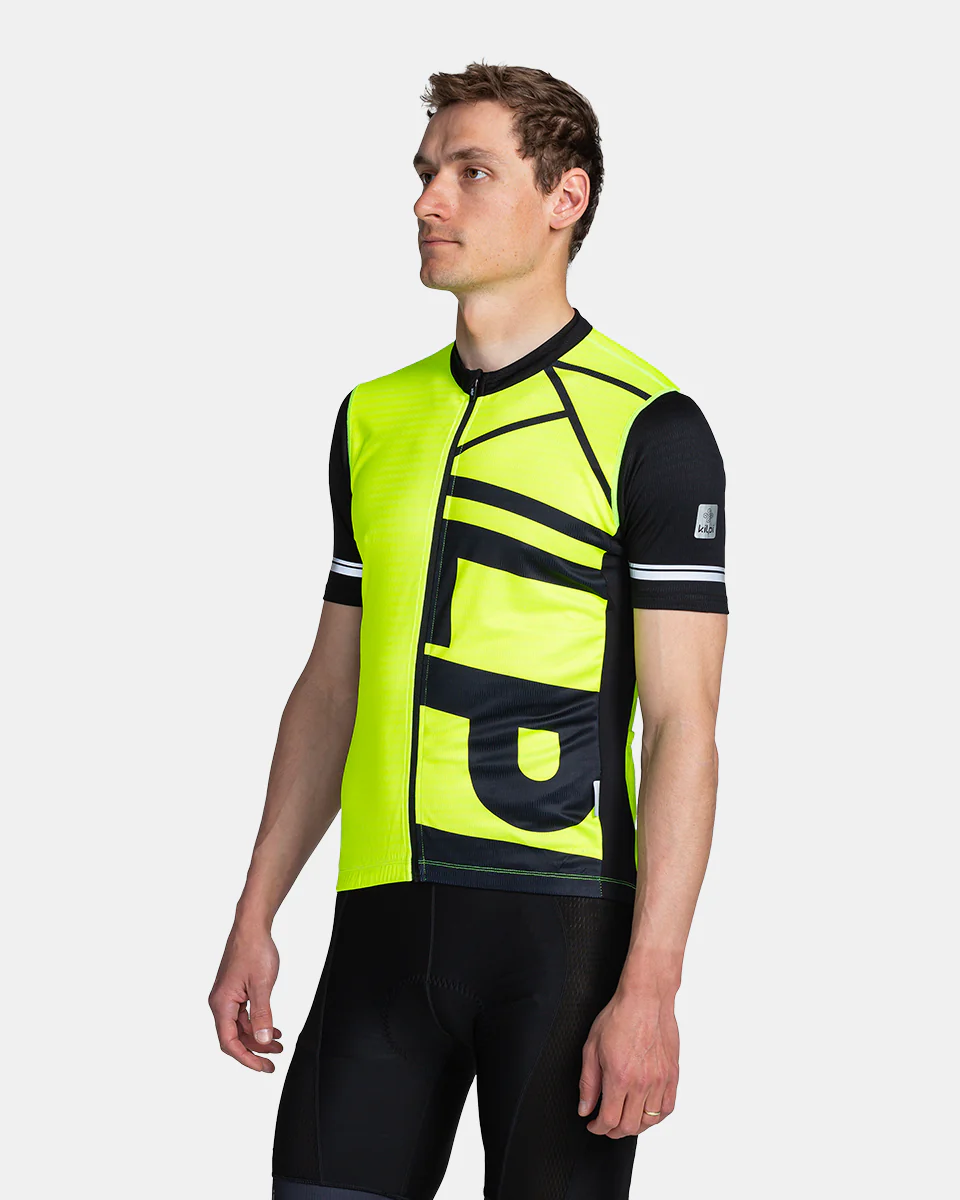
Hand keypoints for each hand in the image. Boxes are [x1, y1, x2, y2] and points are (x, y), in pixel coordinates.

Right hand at [208, 921, 282, 1071]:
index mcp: (221, 1003)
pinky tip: (273, 1029)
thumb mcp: (263, 985)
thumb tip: (262, 1039)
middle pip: (234, 1037)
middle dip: (254, 1050)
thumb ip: (262, 1014)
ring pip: (241, 1027)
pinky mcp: (235, 991)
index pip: (230, 1042)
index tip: (263, 1067)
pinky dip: (258, 1023)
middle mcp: (220, 1002)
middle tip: (274, 1062)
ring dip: (259, 1037)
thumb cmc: (255, 950)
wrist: (252, 926)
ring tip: (279, 1045)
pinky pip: (244, 1014)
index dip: (246, 1058)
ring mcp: (227, 997)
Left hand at [578, 988, 678, 1136]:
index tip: (593, 1124)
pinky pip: (667, 1108)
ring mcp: (660, 1080)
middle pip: (629, 1127)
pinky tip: (646, 1111)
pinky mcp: (672, 1075)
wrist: (646, 999)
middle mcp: (642, 1083)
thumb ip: (588, 1082)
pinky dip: (656, 1116)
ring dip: (635, 1126)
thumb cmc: (618, 1017)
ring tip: (624, 1118)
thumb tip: (585, 1108)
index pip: (608, 1120)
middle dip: (613, 1131)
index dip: (598, 1128)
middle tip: (606, 1124)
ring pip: (649, 1121)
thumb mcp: (592, 1047)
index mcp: (619, 1077)